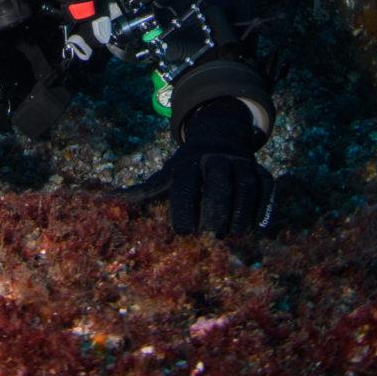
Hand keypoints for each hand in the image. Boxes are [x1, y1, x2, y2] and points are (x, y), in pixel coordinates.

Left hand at [124, 98, 273, 237]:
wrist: (219, 139)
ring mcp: (241, 163)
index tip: (183, 232)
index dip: (184, 208)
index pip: (185, 183)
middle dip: (215, 211)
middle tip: (211, 236)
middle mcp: (215, 158)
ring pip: (245, 185)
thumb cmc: (187, 169)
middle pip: (218, 182)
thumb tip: (110, 201)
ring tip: (233, 235)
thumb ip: (143, 192)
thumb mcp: (165, 175)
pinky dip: (263, 208)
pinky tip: (256, 228)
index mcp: (187, 161)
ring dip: (240, 213)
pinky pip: (266, 188)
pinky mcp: (262, 171)